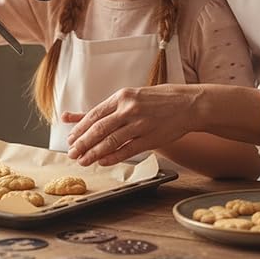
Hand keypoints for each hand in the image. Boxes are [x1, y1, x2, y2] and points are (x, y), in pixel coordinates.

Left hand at [63, 84, 204, 166]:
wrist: (189, 104)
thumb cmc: (159, 99)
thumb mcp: (132, 96)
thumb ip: (108, 108)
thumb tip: (77, 116)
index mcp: (122, 96)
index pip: (95, 114)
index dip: (80, 128)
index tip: (70, 138)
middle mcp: (129, 109)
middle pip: (99, 129)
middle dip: (82, 143)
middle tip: (71, 153)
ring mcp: (140, 124)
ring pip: (110, 141)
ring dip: (94, 153)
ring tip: (83, 161)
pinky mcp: (150, 138)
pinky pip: (127, 150)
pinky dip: (113, 158)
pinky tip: (102, 162)